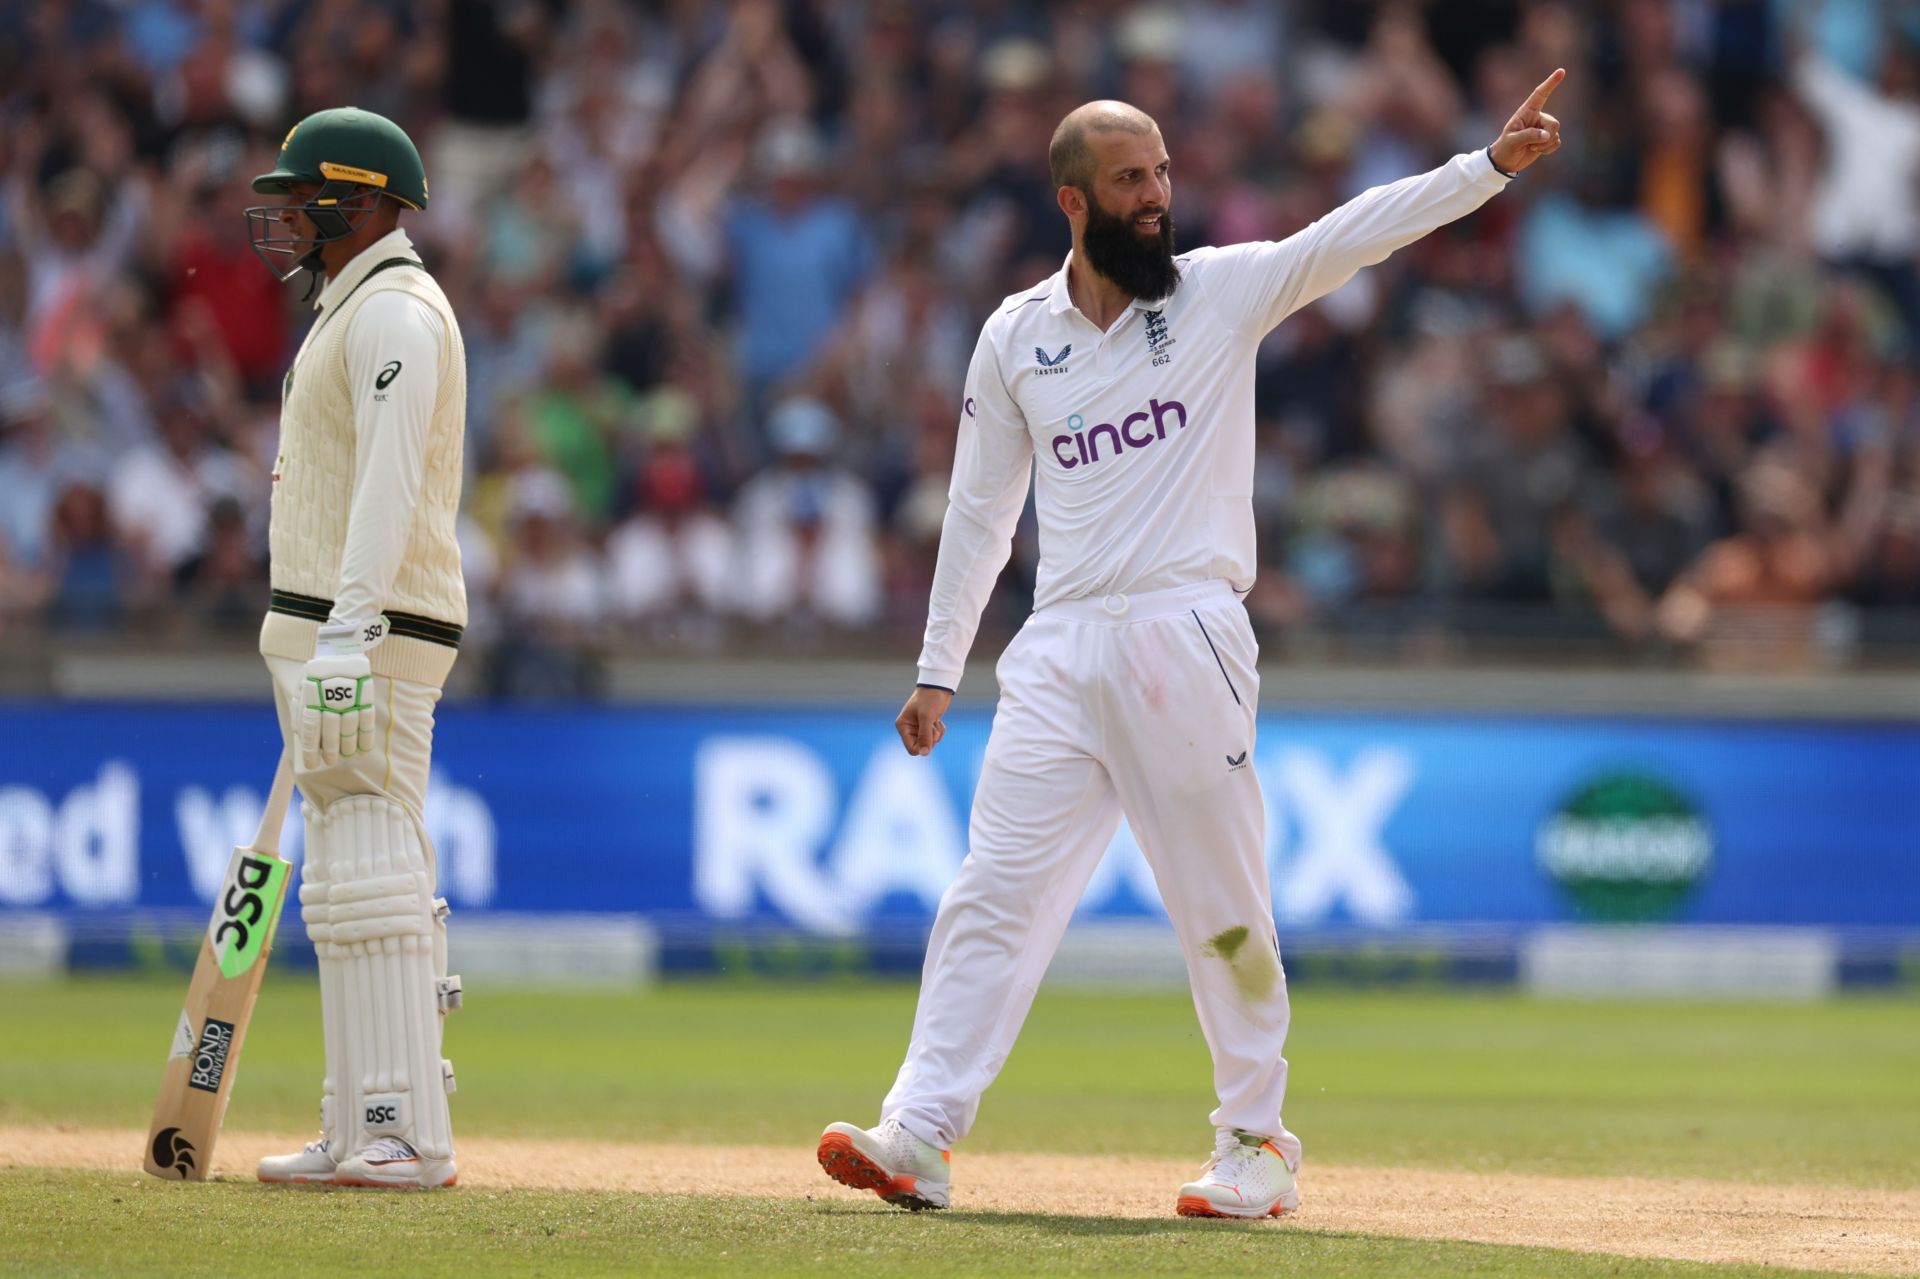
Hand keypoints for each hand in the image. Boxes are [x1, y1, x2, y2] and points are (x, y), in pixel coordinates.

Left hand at [295, 617, 387, 767]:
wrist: (340, 644)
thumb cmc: (318, 670)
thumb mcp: (303, 684)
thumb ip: (300, 707)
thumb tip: (300, 734)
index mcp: (312, 692)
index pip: (311, 727)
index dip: (312, 749)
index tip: (313, 764)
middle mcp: (330, 695)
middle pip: (331, 729)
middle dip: (330, 749)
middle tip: (331, 761)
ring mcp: (350, 693)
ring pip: (349, 726)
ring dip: (348, 745)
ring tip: (346, 756)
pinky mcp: (366, 692)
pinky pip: (368, 718)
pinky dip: (366, 735)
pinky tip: (363, 748)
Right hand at [895, 686, 951, 756]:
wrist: (939, 686)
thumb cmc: (930, 698)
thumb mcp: (927, 717)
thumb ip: (925, 736)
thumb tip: (924, 754)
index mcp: (903, 726)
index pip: (912, 749)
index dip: (923, 747)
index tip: (931, 739)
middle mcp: (909, 728)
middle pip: (921, 746)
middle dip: (931, 739)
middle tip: (933, 726)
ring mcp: (918, 728)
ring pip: (929, 743)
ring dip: (936, 734)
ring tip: (936, 721)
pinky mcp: (927, 726)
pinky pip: (935, 738)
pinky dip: (939, 731)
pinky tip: (939, 721)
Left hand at [1490, 68, 1565, 174]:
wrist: (1506, 161)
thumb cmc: (1505, 148)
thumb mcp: (1513, 142)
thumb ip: (1529, 136)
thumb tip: (1547, 135)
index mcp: (1526, 112)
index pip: (1540, 94)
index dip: (1551, 83)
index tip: (1562, 71)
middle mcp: (1537, 117)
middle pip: (1554, 123)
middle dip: (1546, 137)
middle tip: (1532, 145)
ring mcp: (1543, 128)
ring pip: (1555, 134)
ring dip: (1545, 145)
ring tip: (1531, 147)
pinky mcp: (1547, 138)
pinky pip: (1557, 142)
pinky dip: (1548, 149)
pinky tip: (1537, 151)